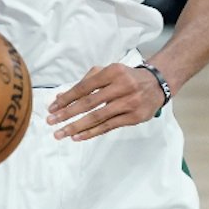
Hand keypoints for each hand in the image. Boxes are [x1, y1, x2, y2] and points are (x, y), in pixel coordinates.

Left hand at [46, 63, 164, 140]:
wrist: (156, 85)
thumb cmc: (127, 78)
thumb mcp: (110, 72)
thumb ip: (87, 81)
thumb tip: (62, 97)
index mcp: (113, 71)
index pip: (84, 87)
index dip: (67, 98)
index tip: (52, 107)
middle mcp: (122, 86)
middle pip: (89, 102)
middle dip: (67, 113)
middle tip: (51, 121)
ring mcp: (129, 103)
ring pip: (98, 117)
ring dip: (77, 126)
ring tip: (61, 133)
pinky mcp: (134, 117)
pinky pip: (109, 126)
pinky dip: (92, 132)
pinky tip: (78, 136)